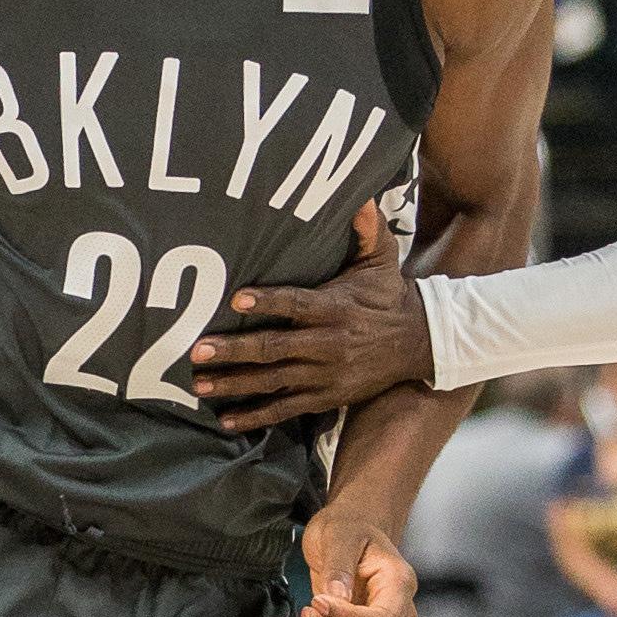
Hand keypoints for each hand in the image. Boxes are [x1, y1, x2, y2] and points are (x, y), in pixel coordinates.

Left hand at [189, 205, 429, 431]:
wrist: (419, 345)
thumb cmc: (389, 297)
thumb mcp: (383, 261)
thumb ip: (368, 230)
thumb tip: (361, 197)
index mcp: (336, 308)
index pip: (296, 304)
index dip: (268, 301)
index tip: (237, 299)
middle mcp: (328, 344)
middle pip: (275, 348)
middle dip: (234, 350)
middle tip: (198, 351)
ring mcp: (325, 375)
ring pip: (273, 382)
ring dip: (235, 383)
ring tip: (199, 385)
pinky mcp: (325, 397)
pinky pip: (286, 409)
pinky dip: (257, 416)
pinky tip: (228, 419)